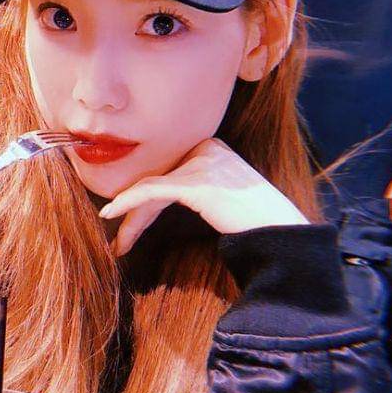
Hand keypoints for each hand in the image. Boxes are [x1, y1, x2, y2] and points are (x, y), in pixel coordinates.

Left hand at [99, 138, 308, 256]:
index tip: (132, 230)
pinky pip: (151, 191)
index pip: (167, 175)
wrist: (281, 232)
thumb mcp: (223, 195)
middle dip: (135, 213)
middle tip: (121, 242)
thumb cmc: (256, 221)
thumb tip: (159, 204)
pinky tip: (111, 214)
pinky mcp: (196, 182)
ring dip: (131, 219)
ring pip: (151, 188)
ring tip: (119, 245)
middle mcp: (205, 148)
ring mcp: (201, 163)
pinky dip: (127, 202)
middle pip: (158, 181)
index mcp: (211, 147)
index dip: (144, 204)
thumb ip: (197, 188)